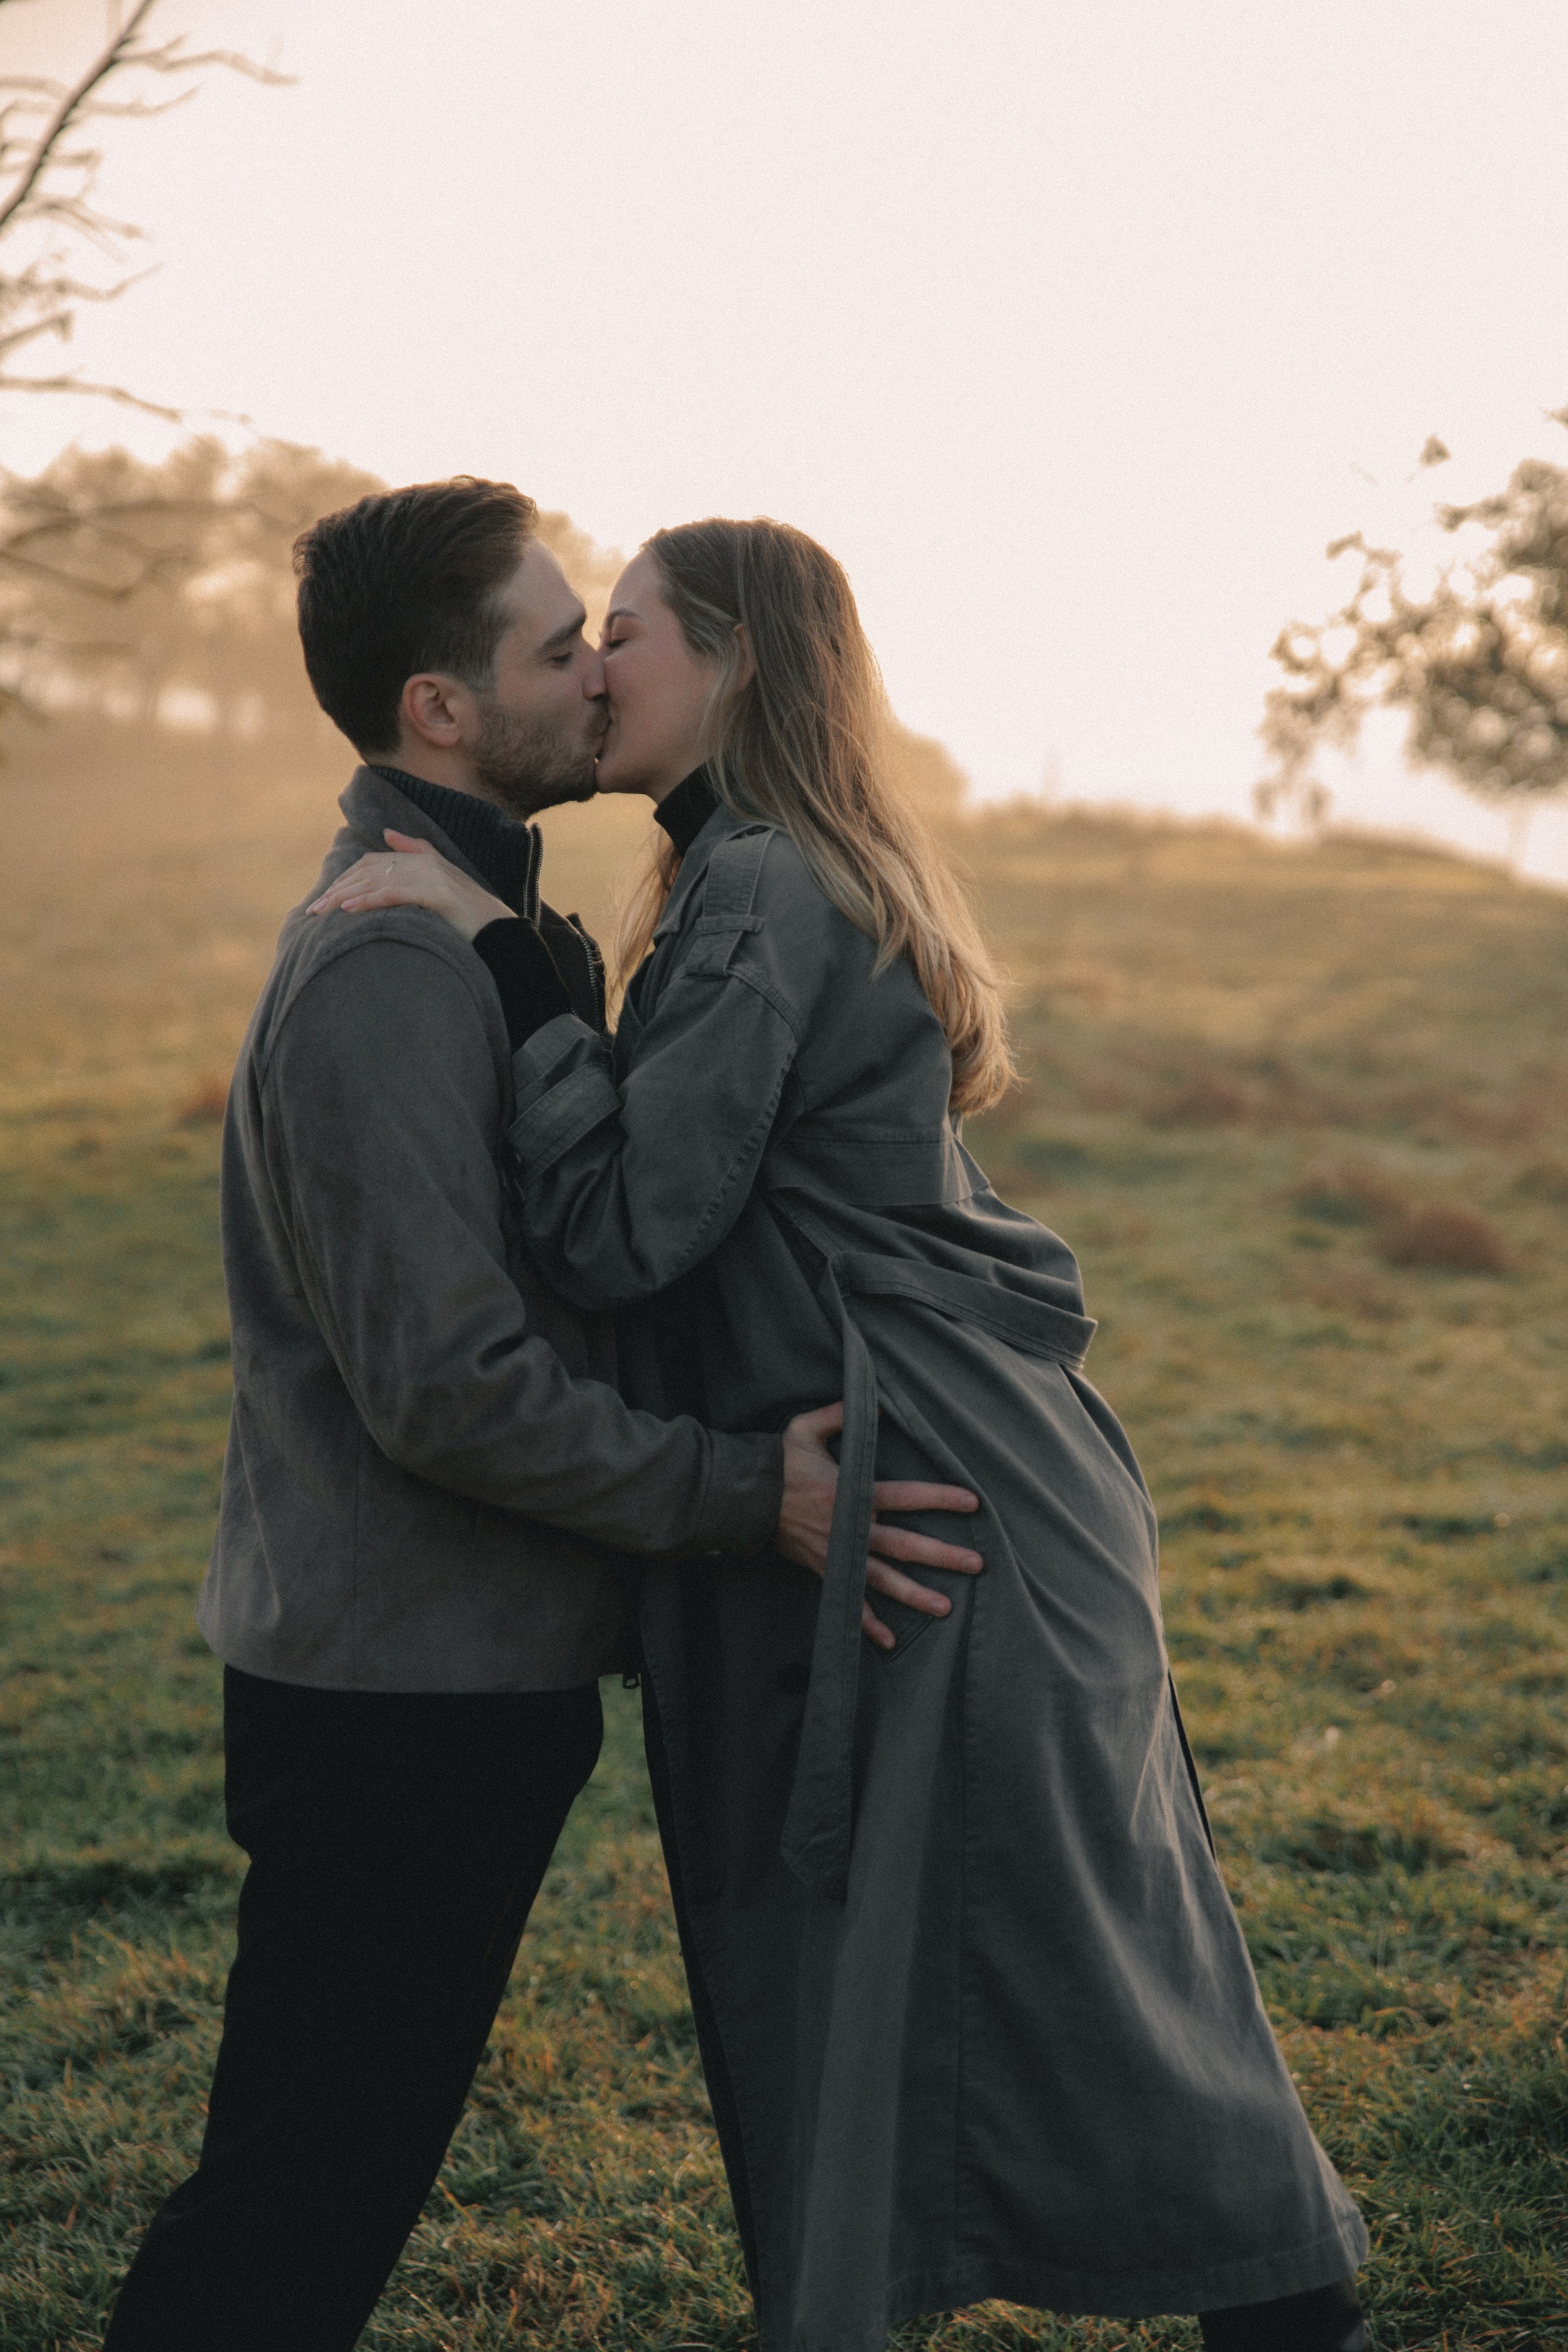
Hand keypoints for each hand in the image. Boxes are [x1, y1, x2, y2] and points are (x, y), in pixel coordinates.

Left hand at [307, 830, 512, 941]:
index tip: (326, 898)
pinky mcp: (436, 895)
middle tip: (313, 910)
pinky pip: (394, 894)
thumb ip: (415, 851)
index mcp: (423, 858)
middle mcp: (424, 862)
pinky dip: (369, 901)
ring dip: (344, 897)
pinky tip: (349, 910)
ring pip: (376, 882)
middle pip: (369, 871)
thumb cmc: (471, 913)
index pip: (373, 863)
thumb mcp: (442, 879)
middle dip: (338, 889)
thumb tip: (387, 833)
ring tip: (321, 911)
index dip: (347, 879)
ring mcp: (431, 877)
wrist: (502, 931)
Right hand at [775, 1403, 982, 1651]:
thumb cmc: (778, 1462)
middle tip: (976, 1565)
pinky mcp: (825, 1570)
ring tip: (945, 1608)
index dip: (939, 1498)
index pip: (906, 1496)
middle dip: (941, 1556)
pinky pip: (850, 1601)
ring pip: (883, 1579)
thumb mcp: (805, 1428)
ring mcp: (839, 1554)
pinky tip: (890, 1641)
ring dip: (915, 1594)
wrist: (743, 1499)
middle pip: (904, 1544)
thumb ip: (840, 1414)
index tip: (972, 1502)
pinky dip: (868, 1623)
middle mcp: (851, 1527)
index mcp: (852, 1492)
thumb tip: (874, 1403)